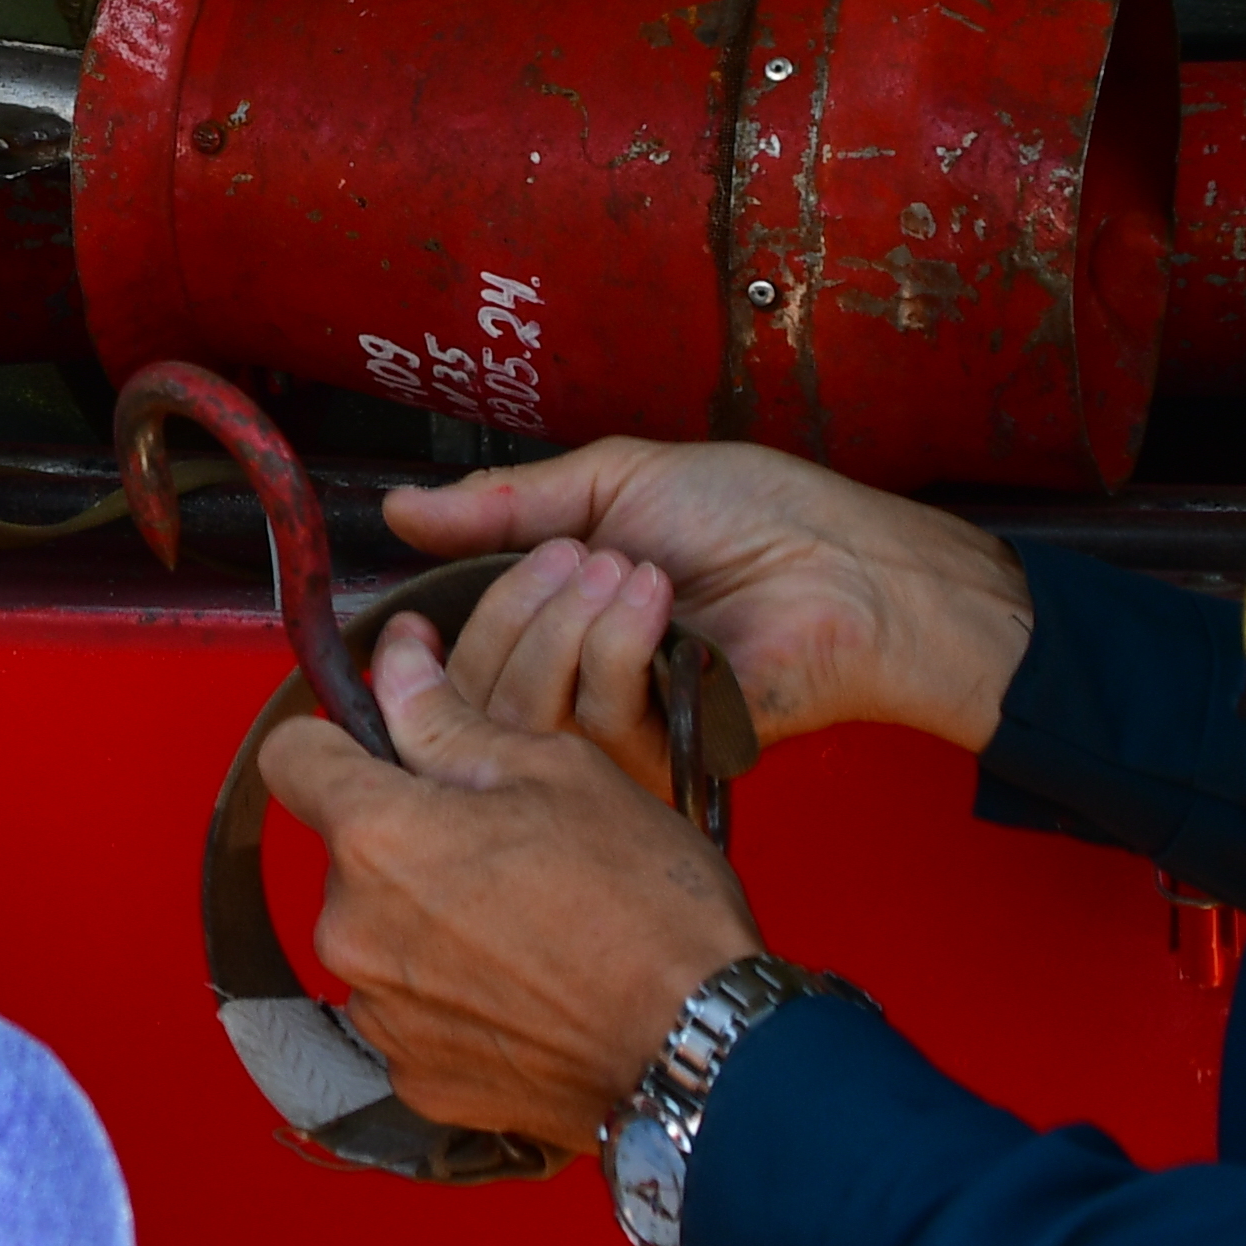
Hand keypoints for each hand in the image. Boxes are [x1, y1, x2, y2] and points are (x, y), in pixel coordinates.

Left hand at [259, 614, 765, 1148]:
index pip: (291, 757)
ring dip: (427, 920)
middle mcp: (351, 931)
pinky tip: (525, 990)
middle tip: (502, 842)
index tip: (384, 747)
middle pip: (348, 853)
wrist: (698, 1048)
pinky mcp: (414, 1076)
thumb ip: (449, 719)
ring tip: (524, 924)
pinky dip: (452, 995)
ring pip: (378, 933)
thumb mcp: (556, 771)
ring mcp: (379, 1014)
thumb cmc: (641, 902)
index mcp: (377, 836)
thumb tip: (397, 664)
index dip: (336, 739)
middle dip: (405, 839)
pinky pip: (410, 1010)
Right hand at [385, 437, 1032, 749]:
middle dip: (510, 608)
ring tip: (630, 570)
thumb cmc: (750, 516)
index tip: (439, 592)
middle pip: (471, 695)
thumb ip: (501, 506)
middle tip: (572, 554)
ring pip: (525, 713)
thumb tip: (401, 511)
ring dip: (568, 624)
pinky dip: (618, 648)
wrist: (844, 561)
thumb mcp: (608, 483)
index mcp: (554, 626)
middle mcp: (575, 689)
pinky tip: (662, 605)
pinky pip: (594, 723)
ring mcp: (618, 734)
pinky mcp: (664, 762)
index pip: (452, 660)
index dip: (437, 625)